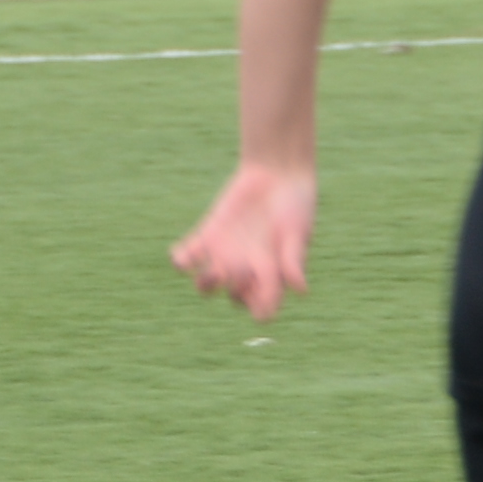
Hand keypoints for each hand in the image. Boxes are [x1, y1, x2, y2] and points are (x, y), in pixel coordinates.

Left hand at [172, 160, 315, 317]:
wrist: (277, 173)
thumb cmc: (295, 205)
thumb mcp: (296, 233)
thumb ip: (293, 260)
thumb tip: (301, 291)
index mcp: (272, 276)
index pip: (262, 309)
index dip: (259, 308)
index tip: (261, 291)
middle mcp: (247, 270)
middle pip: (233, 297)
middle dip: (235, 290)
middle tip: (242, 268)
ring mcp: (226, 255)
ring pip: (206, 284)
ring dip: (205, 284)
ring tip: (213, 271)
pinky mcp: (209, 236)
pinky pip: (188, 257)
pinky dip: (181, 260)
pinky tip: (182, 255)